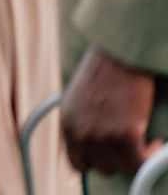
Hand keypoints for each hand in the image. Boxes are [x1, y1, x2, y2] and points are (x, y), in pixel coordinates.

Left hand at [61, 45, 162, 175]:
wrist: (118, 55)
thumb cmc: (103, 72)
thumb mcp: (79, 99)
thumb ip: (82, 123)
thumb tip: (94, 145)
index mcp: (67, 125)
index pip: (77, 164)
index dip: (96, 163)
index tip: (110, 157)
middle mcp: (81, 134)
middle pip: (102, 168)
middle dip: (118, 159)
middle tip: (131, 147)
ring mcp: (102, 135)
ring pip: (123, 167)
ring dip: (135, 157)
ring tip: (143, 142)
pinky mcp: (124, 134)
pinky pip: (140, 161)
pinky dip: (151, 154)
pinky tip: (154, 142)